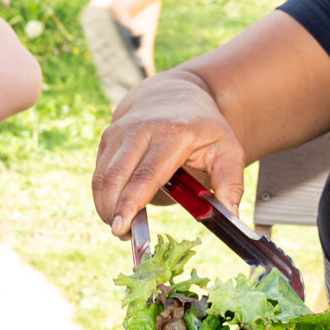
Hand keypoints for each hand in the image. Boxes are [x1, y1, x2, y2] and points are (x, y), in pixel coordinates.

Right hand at [89, 74, 244, 233]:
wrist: (175, 95)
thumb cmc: (202, 128)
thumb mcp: (228, 149)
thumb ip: (230, 184)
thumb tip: (230, 217)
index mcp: (174, 133)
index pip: (147, 174)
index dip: (131, 202)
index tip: (121, 227)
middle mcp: (141, 129)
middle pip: (116, 177)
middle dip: (112, 211)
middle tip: (124, 234)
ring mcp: (120, 132)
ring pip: (102, 178)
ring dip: (106, 208)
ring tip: (122, 226)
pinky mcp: (107, 138)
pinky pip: (99, 175)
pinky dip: (104, 197)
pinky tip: (118, 209)